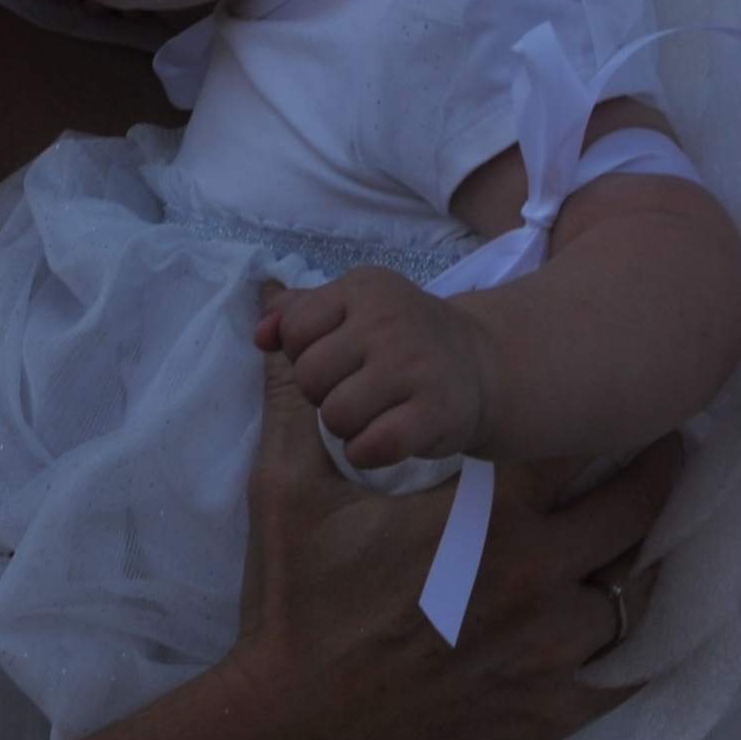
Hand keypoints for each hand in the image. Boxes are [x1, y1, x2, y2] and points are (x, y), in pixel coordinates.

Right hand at [230, 365, 678, 739]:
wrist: (294, 732)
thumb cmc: (294, 608)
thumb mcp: (285, 493)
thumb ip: (297, 400)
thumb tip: (273, 308)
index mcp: (486, 519)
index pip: (571, 442)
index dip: (594, 410)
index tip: (609, 395)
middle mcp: (536, 580)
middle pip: (634, 507)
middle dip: (655, 468)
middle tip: (665, 447)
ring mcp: (550, 652)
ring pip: (637, 592)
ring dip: (641, 557)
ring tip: (643, 533)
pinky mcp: (548, 712)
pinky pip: (623, 675)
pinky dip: (631, 646)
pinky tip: (626, 620)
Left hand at [260, 265, 492, 464]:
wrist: (480, 365)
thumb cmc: (399, 340)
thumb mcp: (352, 310)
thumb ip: (298, 314)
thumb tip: (260, 335)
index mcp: (363, 287)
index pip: (295, 328)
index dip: (304, 353)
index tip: (337, 357)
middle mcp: (390, 318)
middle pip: (310, 375)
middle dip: (323, 393)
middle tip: (357, 389)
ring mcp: (416, 364)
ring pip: (336, 415)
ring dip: (346, 427)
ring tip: (374, 412)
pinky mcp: (436, 411)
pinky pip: (371, 445)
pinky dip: (367, 453)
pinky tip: (383, 439)